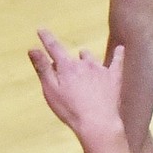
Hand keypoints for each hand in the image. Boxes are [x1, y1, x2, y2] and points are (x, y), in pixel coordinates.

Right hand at [29, 32, 126, 148]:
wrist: (97, 123)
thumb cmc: (70, 110)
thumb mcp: (50, 90)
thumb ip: (42, 68)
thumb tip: (32, 49)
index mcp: (67, 66)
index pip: (54, 47)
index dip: (46, 38)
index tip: (41, 29)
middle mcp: (84, 63)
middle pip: (74, 55)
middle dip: (68, 60)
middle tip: (66, 74)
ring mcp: (100, 69)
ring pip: (91, 58)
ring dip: (86, 60)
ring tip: (85, 67)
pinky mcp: (114, 78)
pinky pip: (117, 61)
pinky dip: (117, 55)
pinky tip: (120, 49)